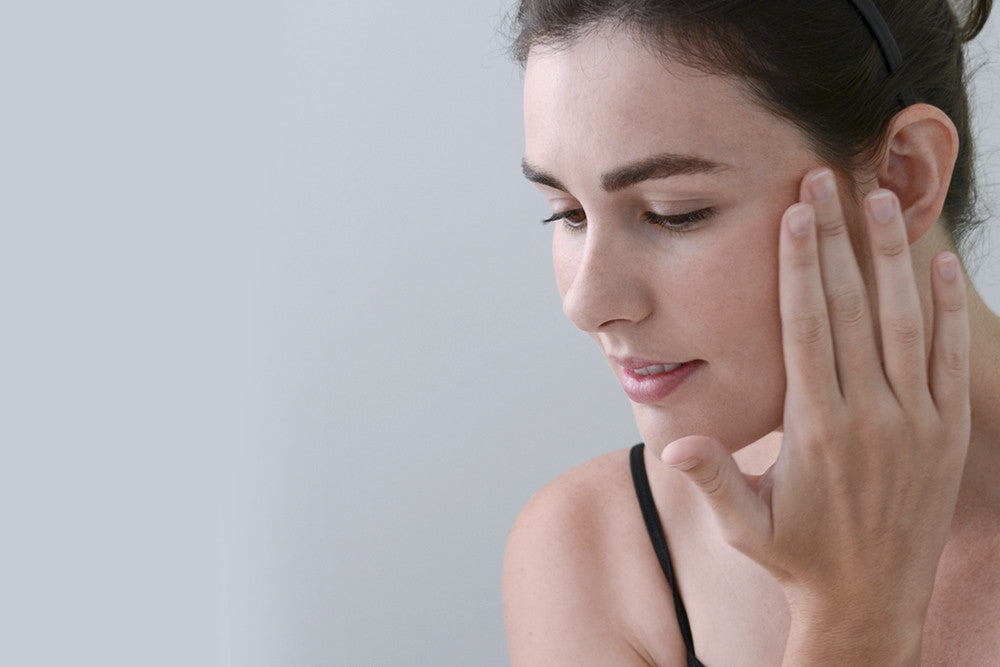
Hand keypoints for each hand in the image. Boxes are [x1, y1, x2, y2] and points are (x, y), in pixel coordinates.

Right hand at [659, 168, 970, 663]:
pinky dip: (947, 312)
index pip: (808, 328)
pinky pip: (951, 362)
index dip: (800, 266)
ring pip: (906, 325)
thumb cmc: (797, 558)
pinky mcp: (947, 435)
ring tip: (880, 202)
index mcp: (816, 430)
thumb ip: (713, 479)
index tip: (796, 214)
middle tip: (829, 181)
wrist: (870, 602)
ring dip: (893, 260)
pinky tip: (940, 268)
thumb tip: (674, 442)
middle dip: (839, 241)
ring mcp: (916, 424)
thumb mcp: (745, 526)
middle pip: (854, 310)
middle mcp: (870, 418)